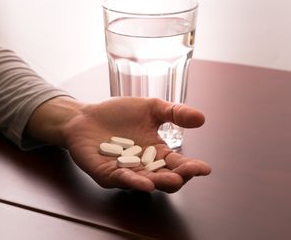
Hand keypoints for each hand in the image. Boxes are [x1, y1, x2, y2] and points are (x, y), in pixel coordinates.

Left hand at [27, 97, 210, 192]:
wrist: (85, 115)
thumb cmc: (118, 114)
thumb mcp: (152, 108)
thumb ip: (175, 113)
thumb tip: (201, 118)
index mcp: (156, 152)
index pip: (177, 164)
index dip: (191, 168)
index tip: (204, 168)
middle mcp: (143, 166)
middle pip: (164, 178)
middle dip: (178, 177)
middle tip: (189, 173)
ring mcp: (124, 172)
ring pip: (145, 182)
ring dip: (159, 182)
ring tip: (172, 180)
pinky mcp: (105, 174)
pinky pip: (120, 180)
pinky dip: (133, 182)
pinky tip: (145, 182)